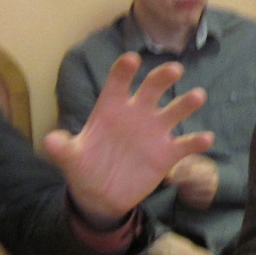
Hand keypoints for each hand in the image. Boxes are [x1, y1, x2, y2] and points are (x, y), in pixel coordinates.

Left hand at [43, 56, 213, 225]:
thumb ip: (63, 148)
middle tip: (174, 69)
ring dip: (187, 103)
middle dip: (162, 77)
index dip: (124, 70)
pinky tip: (206, 138)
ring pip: (174, 111)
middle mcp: (137, 114)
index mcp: (112, 108)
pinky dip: (196, 141)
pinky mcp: (167, 153)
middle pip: (152, 88)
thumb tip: (50, 141)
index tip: (131, 60)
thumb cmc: (85, 168)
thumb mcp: (70, 159)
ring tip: (197, 96)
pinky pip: (185, 144)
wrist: (101, 195)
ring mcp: (155, 132)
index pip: (119, 83)